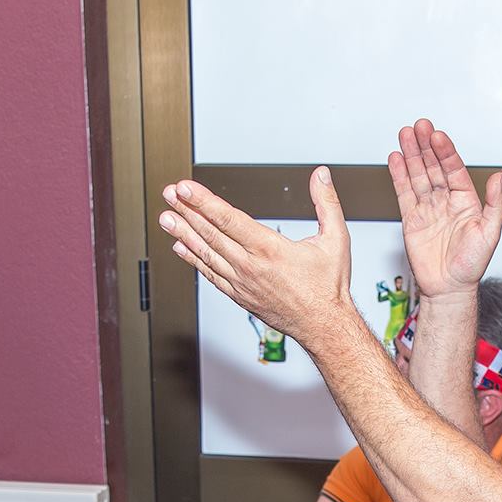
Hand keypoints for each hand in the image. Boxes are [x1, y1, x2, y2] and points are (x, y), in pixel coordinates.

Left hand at [158, 170, 355, 345]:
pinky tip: (181, 248)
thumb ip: (327, 203)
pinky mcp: (240, 296)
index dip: (203, 202)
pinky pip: (211, 275)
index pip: (228, 220)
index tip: (184, 188)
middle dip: (187, 212)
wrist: (324, 326)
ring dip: (184, 234)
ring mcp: (242, 283)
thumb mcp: (335, 239)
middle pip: (211, 234)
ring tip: (166, 218)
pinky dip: (194, 260)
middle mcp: (251, 267)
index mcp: (270, 250)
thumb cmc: (328, 288)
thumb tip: (321, 175)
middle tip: (168, 195)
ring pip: (207, 254)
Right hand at [391, 119, 501, 298]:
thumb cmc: (472, 266)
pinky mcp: (411, 219)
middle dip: (426, 146)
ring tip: (405, 134)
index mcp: (466, 201)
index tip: (438, 136)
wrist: (449, 289)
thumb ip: (494, 204)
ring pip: (418, 175)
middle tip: (419, 126)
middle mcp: (446, 201)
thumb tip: (499, 178)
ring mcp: (428, 208)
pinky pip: (404, 193)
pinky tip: (395, 158)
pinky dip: (399, 175)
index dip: (446, 152)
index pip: (454, 169)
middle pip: (434, 167)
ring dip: (411, 154)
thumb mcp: (490, 233)